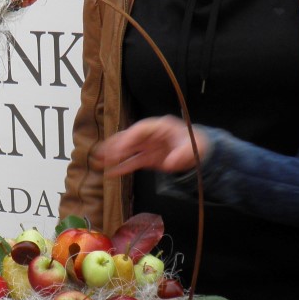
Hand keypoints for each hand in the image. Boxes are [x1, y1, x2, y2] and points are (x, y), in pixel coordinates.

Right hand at [91, 116, 209, 176]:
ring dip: (113, 154)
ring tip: (98, 160)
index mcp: (161, 127)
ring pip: (127, 149)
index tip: (120, 148)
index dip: (130, 138)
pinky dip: (122, 166)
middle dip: (116, 145)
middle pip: (130, 137)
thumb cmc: (196, 145)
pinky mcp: (148, 158)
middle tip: (102, 153)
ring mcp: (148, 146)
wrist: (200, 152)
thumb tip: (170, 162)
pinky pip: (132, 161)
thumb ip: (182, 154)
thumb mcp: (192, 148)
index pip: (141, 129)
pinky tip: (110, 172)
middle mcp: (151, 135)